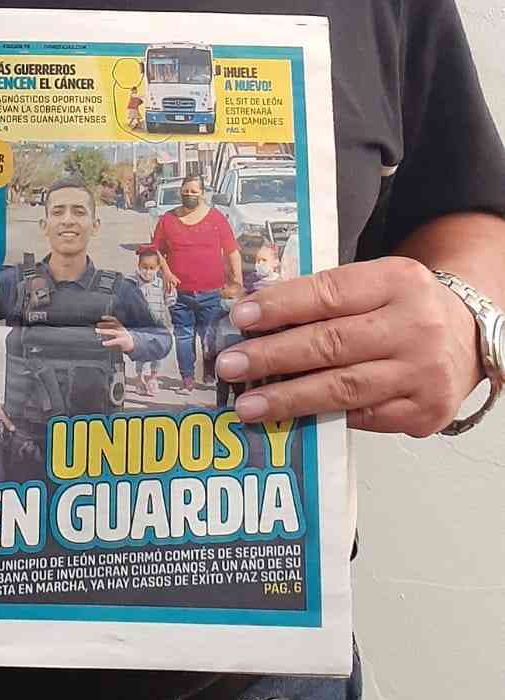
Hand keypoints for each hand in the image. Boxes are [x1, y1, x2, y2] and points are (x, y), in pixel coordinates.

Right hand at [96, 315, 133, 353]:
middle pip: (113, 331)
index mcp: (122, 340)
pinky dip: (109, 318)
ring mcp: (121, 328)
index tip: (103, 343)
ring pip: (113, 324)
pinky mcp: (120, 325)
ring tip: (97, 324)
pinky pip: (115, 320)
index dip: (109, 342)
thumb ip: (112, 346)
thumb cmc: (124, 346)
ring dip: (104, 324)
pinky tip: (103, 318)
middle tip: (97, 331)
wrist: (131, 342)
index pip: (115, 341)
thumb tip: (104, 344)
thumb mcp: (119, 349)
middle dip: (104, 331)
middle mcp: (122, 333)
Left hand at [213, 258, 480, 435]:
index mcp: (397, 281)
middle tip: (231, 366)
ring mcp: (423, 374)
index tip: (241, 318)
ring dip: (289, 398)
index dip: (282, 306)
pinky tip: (291, 418)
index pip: (330, 292)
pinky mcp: (425, 412)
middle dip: (274, 356)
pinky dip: (324, 417)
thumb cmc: (403, 307)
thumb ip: (325, 296)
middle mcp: (415, 326)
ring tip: (247, 405)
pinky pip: (363, 417)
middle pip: (332, 344)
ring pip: (344, 388)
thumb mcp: (375, 282)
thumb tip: (256, 320)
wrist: (467, 335)